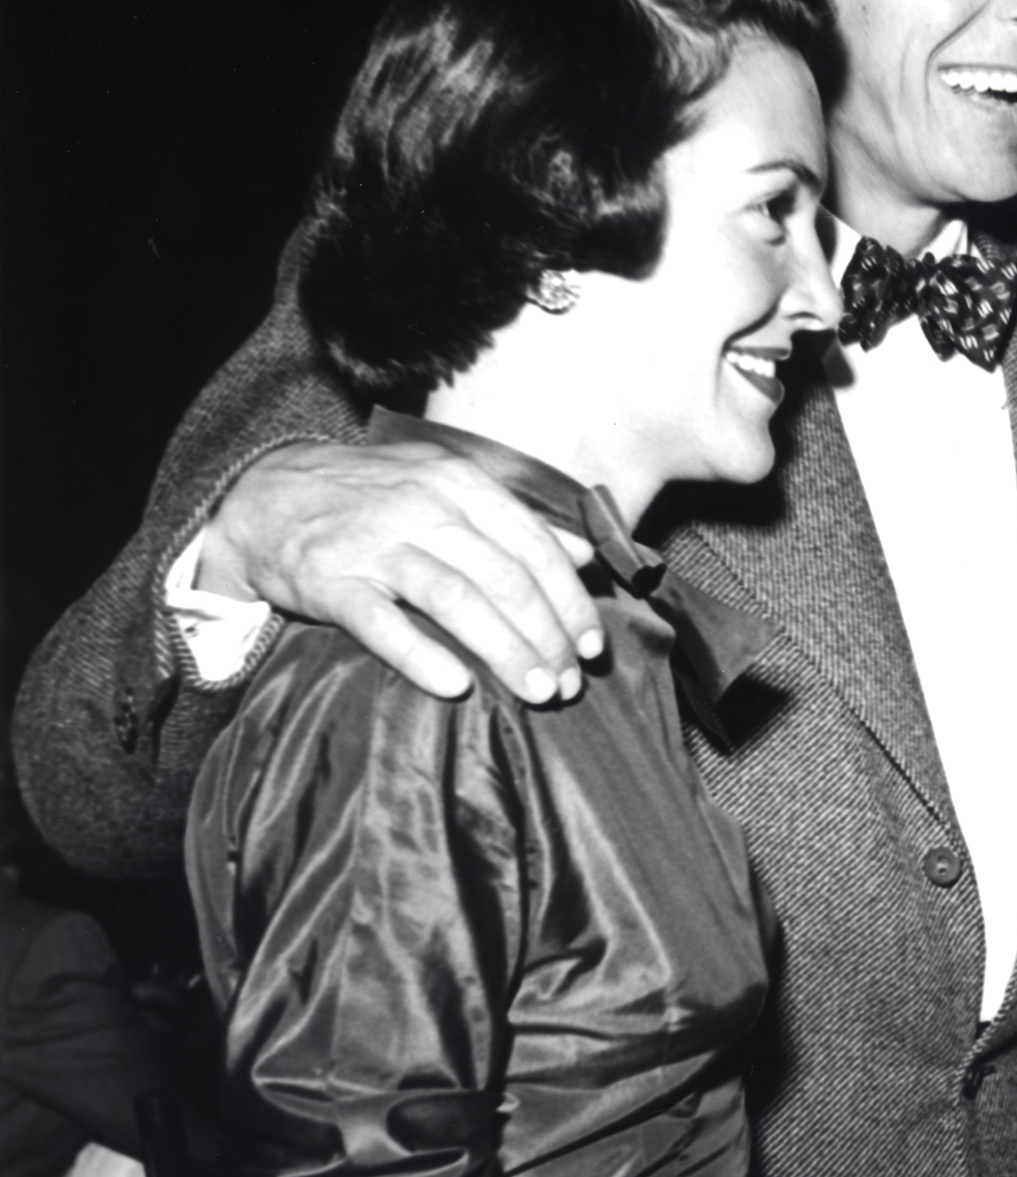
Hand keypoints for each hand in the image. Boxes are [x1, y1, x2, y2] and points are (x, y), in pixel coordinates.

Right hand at [201, 441, 601, 701]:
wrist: (264, 493)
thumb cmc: (374, 499)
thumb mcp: (448, 489)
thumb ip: (516, 522)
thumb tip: (586, 554)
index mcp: (462, 485)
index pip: (535, 548)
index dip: (571, 603)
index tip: (592, 647)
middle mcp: (423, 507)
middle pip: (504, 579)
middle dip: (548, 638)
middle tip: (569, 685)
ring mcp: (374, 542)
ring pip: (456, 600)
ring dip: (505, 650)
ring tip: (537, 691)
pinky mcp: (329, 579)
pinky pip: (381, 623)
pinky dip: (421, 656)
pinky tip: (456, 687)